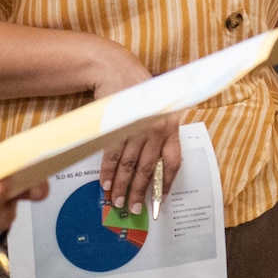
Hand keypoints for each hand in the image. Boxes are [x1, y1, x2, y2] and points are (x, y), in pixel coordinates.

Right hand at [89, 41, 182, 214]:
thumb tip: (158, 165)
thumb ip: (162, 133)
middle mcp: (155, 129)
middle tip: (133, 208)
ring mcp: (135, 128)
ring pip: (128, 166)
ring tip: (116, 201)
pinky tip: (104, 184)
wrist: (117, 69)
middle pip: (147, 169)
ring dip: (120, 186)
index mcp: (170, 126)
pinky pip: (111, 156)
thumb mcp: (158, 110)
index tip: (160, 201)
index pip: (173, 162)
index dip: (167, 184)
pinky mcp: (115, 127)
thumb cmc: (139, 91)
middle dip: (138, 192)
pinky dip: (107, 172)